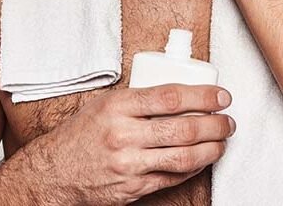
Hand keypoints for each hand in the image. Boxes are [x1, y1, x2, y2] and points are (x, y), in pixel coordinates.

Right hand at [34, 84, 234, 204]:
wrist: (54, 172)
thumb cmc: (81, 134)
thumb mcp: (104, 104)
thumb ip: (138, 98)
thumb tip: (180, 93)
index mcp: (117, 107)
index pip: (170, 97)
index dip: (202, 96)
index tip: (221, 96)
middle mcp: (123, 135)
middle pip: (182, 129)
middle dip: (214, 124)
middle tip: (228, 120)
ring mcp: (129, 165)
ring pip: (182, 157)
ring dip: (210, 149)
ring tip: (222, 141)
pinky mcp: (133, 188)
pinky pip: (172, 178)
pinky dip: (192, 168)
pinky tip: (202, 159)